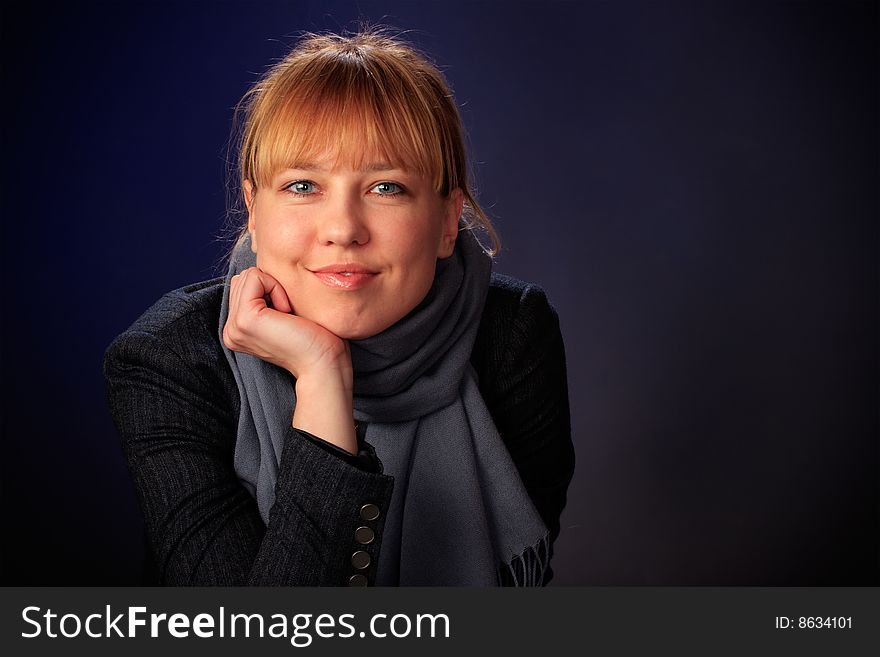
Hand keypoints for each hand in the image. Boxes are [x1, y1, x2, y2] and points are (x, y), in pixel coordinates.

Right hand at [222, 267, 347, 379]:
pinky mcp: (245, 319)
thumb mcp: (280, 314)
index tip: (287, 317)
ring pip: (248, 276)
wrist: (323, 363)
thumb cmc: (314, 338)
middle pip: (242, 278)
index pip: (242, 285)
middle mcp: (230, 330)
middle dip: (270, 288)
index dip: (270, 290)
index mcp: (236, 330)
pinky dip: (276, 288)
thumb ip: (263, 297)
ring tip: (287, 317)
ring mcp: (234, 326)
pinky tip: (287, 313)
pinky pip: (256, 277)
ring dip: (275, 289)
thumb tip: (258, 271)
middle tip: (287, 317)